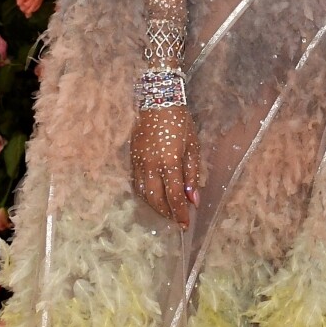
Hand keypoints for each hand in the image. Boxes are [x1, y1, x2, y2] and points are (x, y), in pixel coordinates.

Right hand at [130, 107, 204, 229]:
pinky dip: (145, 195)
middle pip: (155, 199)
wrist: (157, 102)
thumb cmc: (180, 123)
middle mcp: (150, 166)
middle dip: (167, 212)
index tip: (185, 224)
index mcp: (169, 162)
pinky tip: (154, 197)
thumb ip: (192, 174)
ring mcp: (138, 163)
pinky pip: (136, 183)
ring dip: (155, 206)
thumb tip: (194, 199)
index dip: (180, 212)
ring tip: (167, 210)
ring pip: (143, 194)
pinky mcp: (131, 159)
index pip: (173, 196)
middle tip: (177, 219)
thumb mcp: (192, 147)